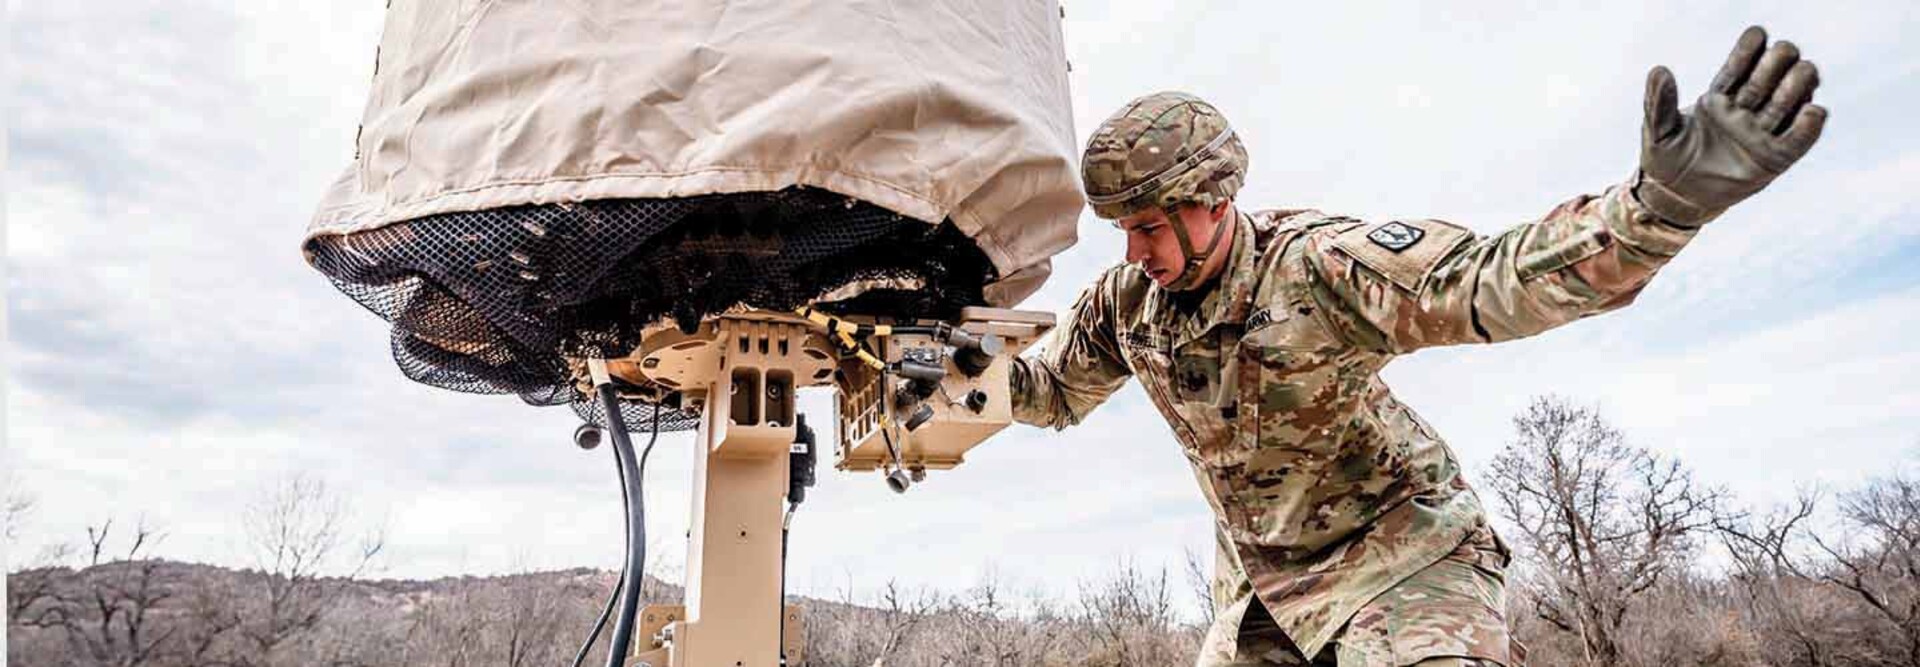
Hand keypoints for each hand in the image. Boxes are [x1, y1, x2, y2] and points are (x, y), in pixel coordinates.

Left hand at [1636, 26, 1827, 226]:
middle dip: (1779, 62)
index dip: (1748, 50)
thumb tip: (1658, 70)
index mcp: (1719, 98)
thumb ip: (1659, 101)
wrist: (1674, 198)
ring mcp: (1761, 133)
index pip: (1738, 68)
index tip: (1758, 34)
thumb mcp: (1658, 131)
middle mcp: (1745, 110)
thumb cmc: (1666, 160)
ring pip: (1788, 102)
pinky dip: (1809, 126)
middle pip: (1769, 79)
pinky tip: (1814, 110)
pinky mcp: (1774, 159)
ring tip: (1805, 71)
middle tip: (1784, 52)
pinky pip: (1798, 141)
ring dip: (1799, 84)